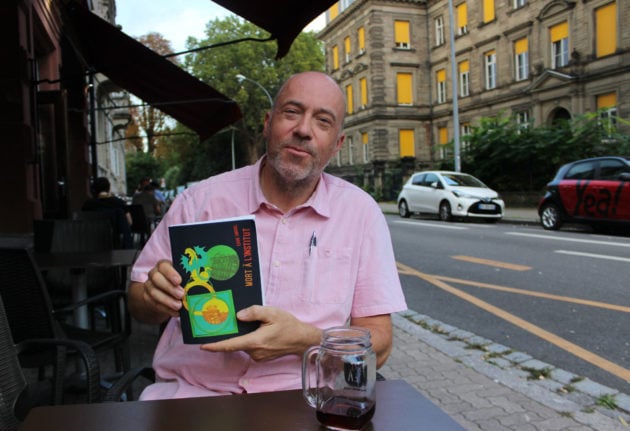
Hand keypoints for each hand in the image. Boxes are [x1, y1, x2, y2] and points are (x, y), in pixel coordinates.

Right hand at [138, 259, 184, 318]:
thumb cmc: (179, 281)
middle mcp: (154, 274)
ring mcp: (149, 286)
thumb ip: (188, 278)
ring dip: (167, 300)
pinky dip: (166, 309)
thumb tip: (200, 283)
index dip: (170, 273)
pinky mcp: (147, 298)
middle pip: (157, 278)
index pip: (163, 266)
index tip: (179, 281)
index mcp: (163, 265)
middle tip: (181, 294)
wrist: (165, 292)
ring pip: (154, 292)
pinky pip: (155, 304)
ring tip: (179, 305)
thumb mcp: (183, 277)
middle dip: (169, 287)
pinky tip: (176, 312)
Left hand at [200, 306, 320, 361]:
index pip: (230, 345)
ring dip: (245, 335)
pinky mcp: (261, 357)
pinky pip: (250, 347)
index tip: (203, 345)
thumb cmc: (288, 325)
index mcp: (255, 341)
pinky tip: (259, 330)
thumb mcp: (272, 313)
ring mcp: (258, 356)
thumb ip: (254, 312)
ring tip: (255, 323)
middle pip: (236, 342)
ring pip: (244, 344)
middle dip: (233, 333)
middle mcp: (255, 352)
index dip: (215, 346)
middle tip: (230, 321)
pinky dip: (250, 339)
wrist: (302, 340)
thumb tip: (238, 315)